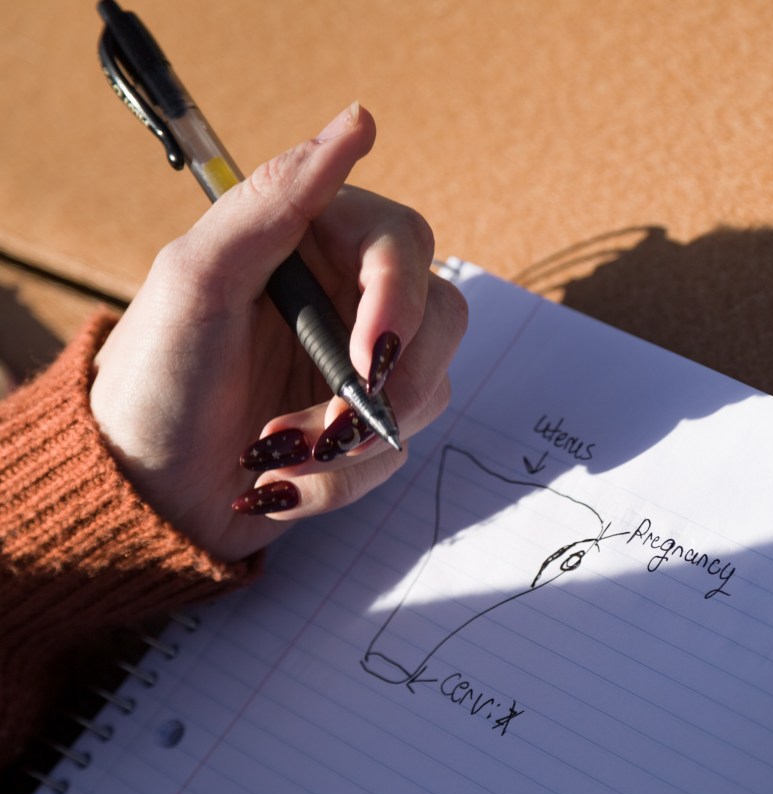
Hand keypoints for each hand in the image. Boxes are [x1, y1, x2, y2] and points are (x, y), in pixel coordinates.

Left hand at [90, 104, 466, 561]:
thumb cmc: (154, 380)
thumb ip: (277, 199)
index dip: (400, 299)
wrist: (136, 494)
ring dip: (354, 439)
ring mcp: (359, 366)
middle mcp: (346, 298)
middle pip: (439, 317)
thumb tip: (356, 122)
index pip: (404, 243)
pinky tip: (278, 482)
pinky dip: (341, 479)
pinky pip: (395, 450)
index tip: (367, 357)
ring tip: (275, 454)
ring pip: (428, 390)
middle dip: (390, 383)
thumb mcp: (199, 278)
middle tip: (333, 426)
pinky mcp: (362, 428)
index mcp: (312, 244)